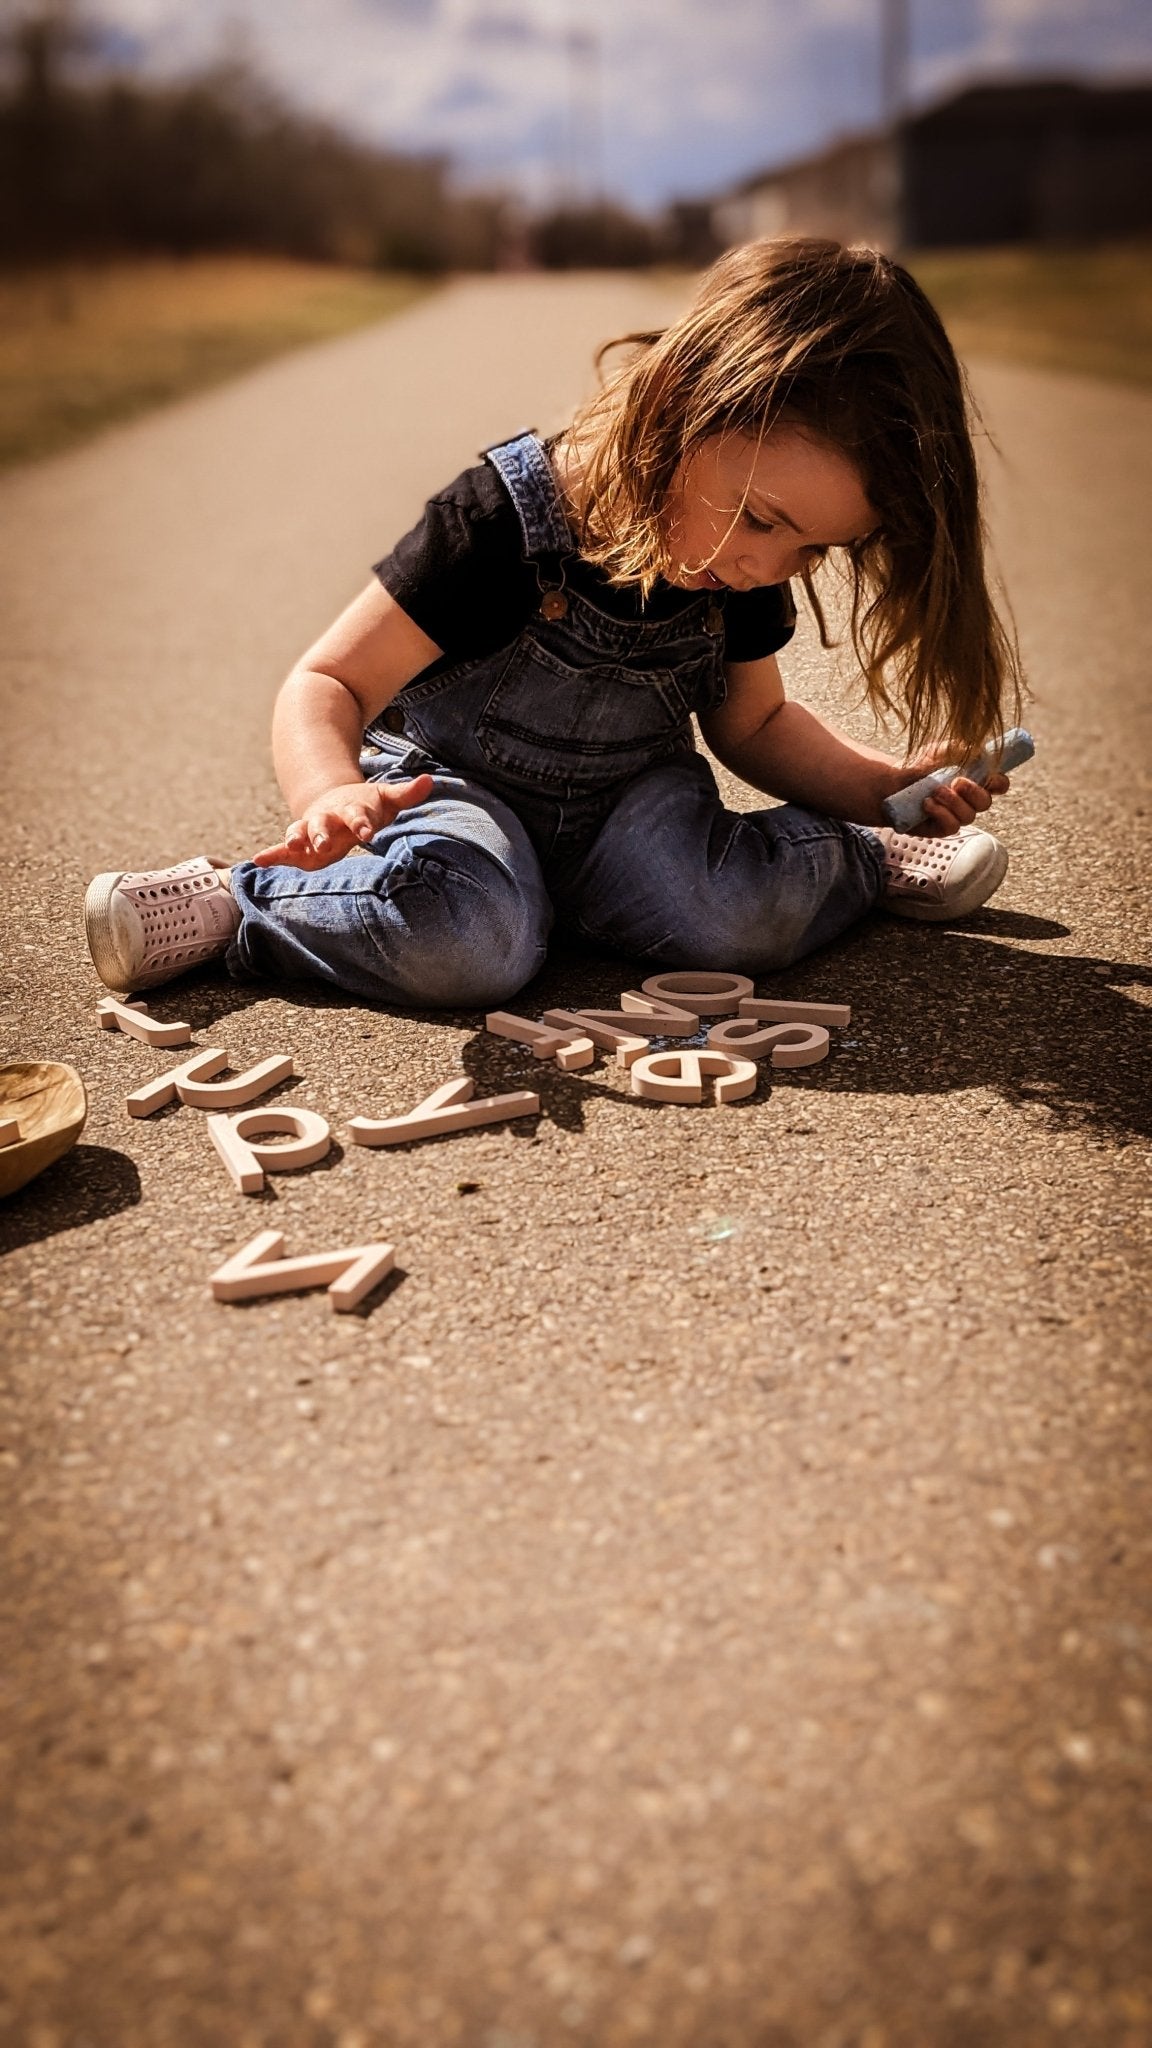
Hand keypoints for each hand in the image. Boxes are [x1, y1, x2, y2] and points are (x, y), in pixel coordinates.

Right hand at [250, 773, 433, 868]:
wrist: (333, 800)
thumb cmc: (366, 806)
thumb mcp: (386, 799)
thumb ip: (406, 793)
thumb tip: (430, 781)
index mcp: (353, 810)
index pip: (359, 816)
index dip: (363, 823)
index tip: (367, 832)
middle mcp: (329, 818)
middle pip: (324, 824)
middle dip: (322, 832)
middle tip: (322, 842)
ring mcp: (311, 828)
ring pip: (300, 832)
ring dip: (295, 839)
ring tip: (290, 846)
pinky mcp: (300, 842)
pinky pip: (282, 848)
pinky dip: (272, 855)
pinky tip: (258, 862)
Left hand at [898, 750, 1010, 835]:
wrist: (894, 782)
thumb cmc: (921, 766)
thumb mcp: (942, 751)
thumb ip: (963, 750)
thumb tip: (982, 752)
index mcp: (974, 781)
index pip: (999, 785)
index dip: (999, 783)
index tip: (989, 777)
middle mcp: (968, 801)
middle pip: (986, 803)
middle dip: (974, 792)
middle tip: (957, 781)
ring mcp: (955, 816)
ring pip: (969, 816)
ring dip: (953, 802)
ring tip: (935, 791)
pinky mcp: (941, 829)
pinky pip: (952, 826)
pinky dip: (941, 813)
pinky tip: (927, 803)